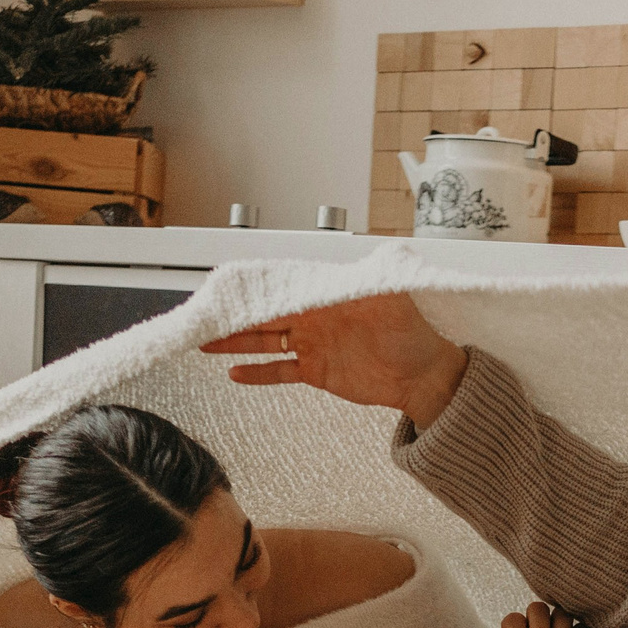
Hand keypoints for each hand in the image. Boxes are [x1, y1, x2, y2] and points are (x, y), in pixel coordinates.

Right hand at [201, 293, 469, 427]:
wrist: (423, 375)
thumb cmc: (414, 333)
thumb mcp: (396, 296)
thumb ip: (376, 274)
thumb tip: (368, 252)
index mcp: (326, 296)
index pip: (282, 288)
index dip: (255, 289)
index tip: (228, 288)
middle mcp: (315, 318)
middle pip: (265, 314)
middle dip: (234, 314)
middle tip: (204, 314)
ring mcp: (313, 345)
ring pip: (265, 342)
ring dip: (235, 343)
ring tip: (205, 342)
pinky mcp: (316, 371)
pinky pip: (280, 372)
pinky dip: (258, 373)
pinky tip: (235, 373)